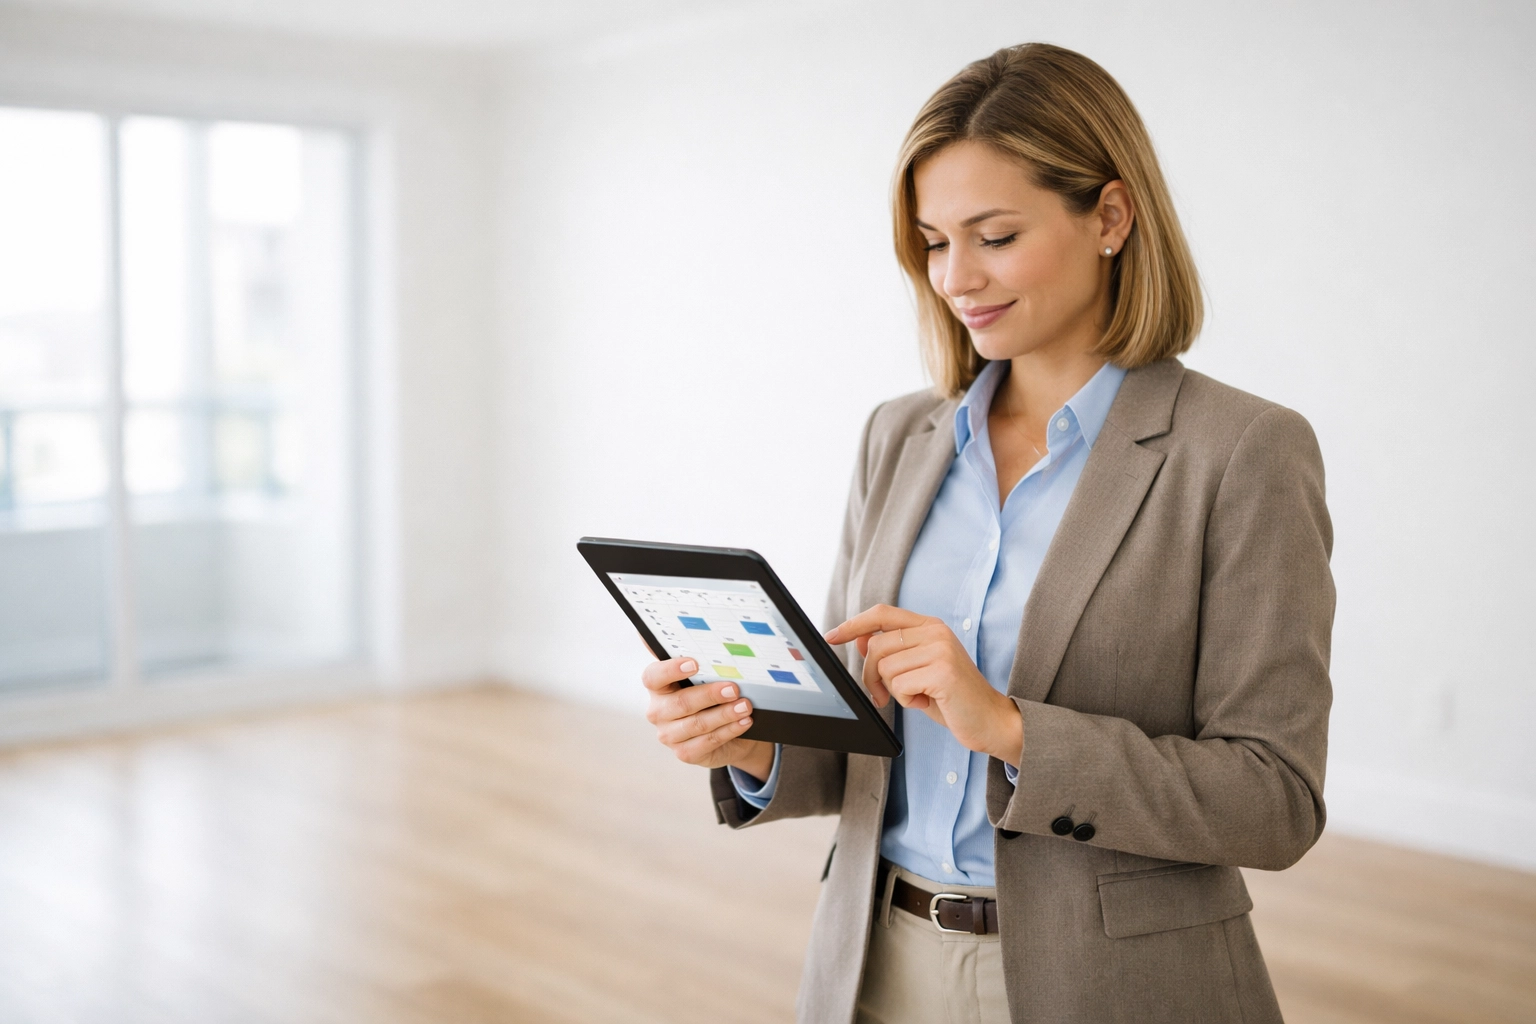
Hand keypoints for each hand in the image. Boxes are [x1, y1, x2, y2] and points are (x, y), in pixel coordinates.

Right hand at [642, 656, 775, 778]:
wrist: (726, 733)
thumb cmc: (711, 699)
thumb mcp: (705, 680)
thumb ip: (702, 663)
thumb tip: (704, 635)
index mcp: (657, 687)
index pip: (653, 676)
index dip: (671, 669)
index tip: (694, 663)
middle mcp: (658, 711)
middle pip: (681, 703)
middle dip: (709, 695)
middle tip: (733, 688)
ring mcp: (669, 735)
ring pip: (697, 724)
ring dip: (724, 714)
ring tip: (745, 706)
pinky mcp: (684, 753)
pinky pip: (708, 741)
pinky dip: (729, 730)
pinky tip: (743, 722)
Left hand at [825, 605, 1023, 766]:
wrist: (991, 720)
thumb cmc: (952, 698)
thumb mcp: (918, 670)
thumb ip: (893, 653)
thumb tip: (861, 639)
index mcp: (930, 626)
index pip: (882, 614)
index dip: (853, 624)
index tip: (831, 636)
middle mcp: (936, 631)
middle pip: (876, 647)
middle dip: (872, 676)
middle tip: (882, 696)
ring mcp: (941, 650)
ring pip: (886, 668)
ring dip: (895, 692)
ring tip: (920, 697)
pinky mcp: (943, 672)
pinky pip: (900, 687)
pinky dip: (908, 702)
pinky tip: (929, 703)